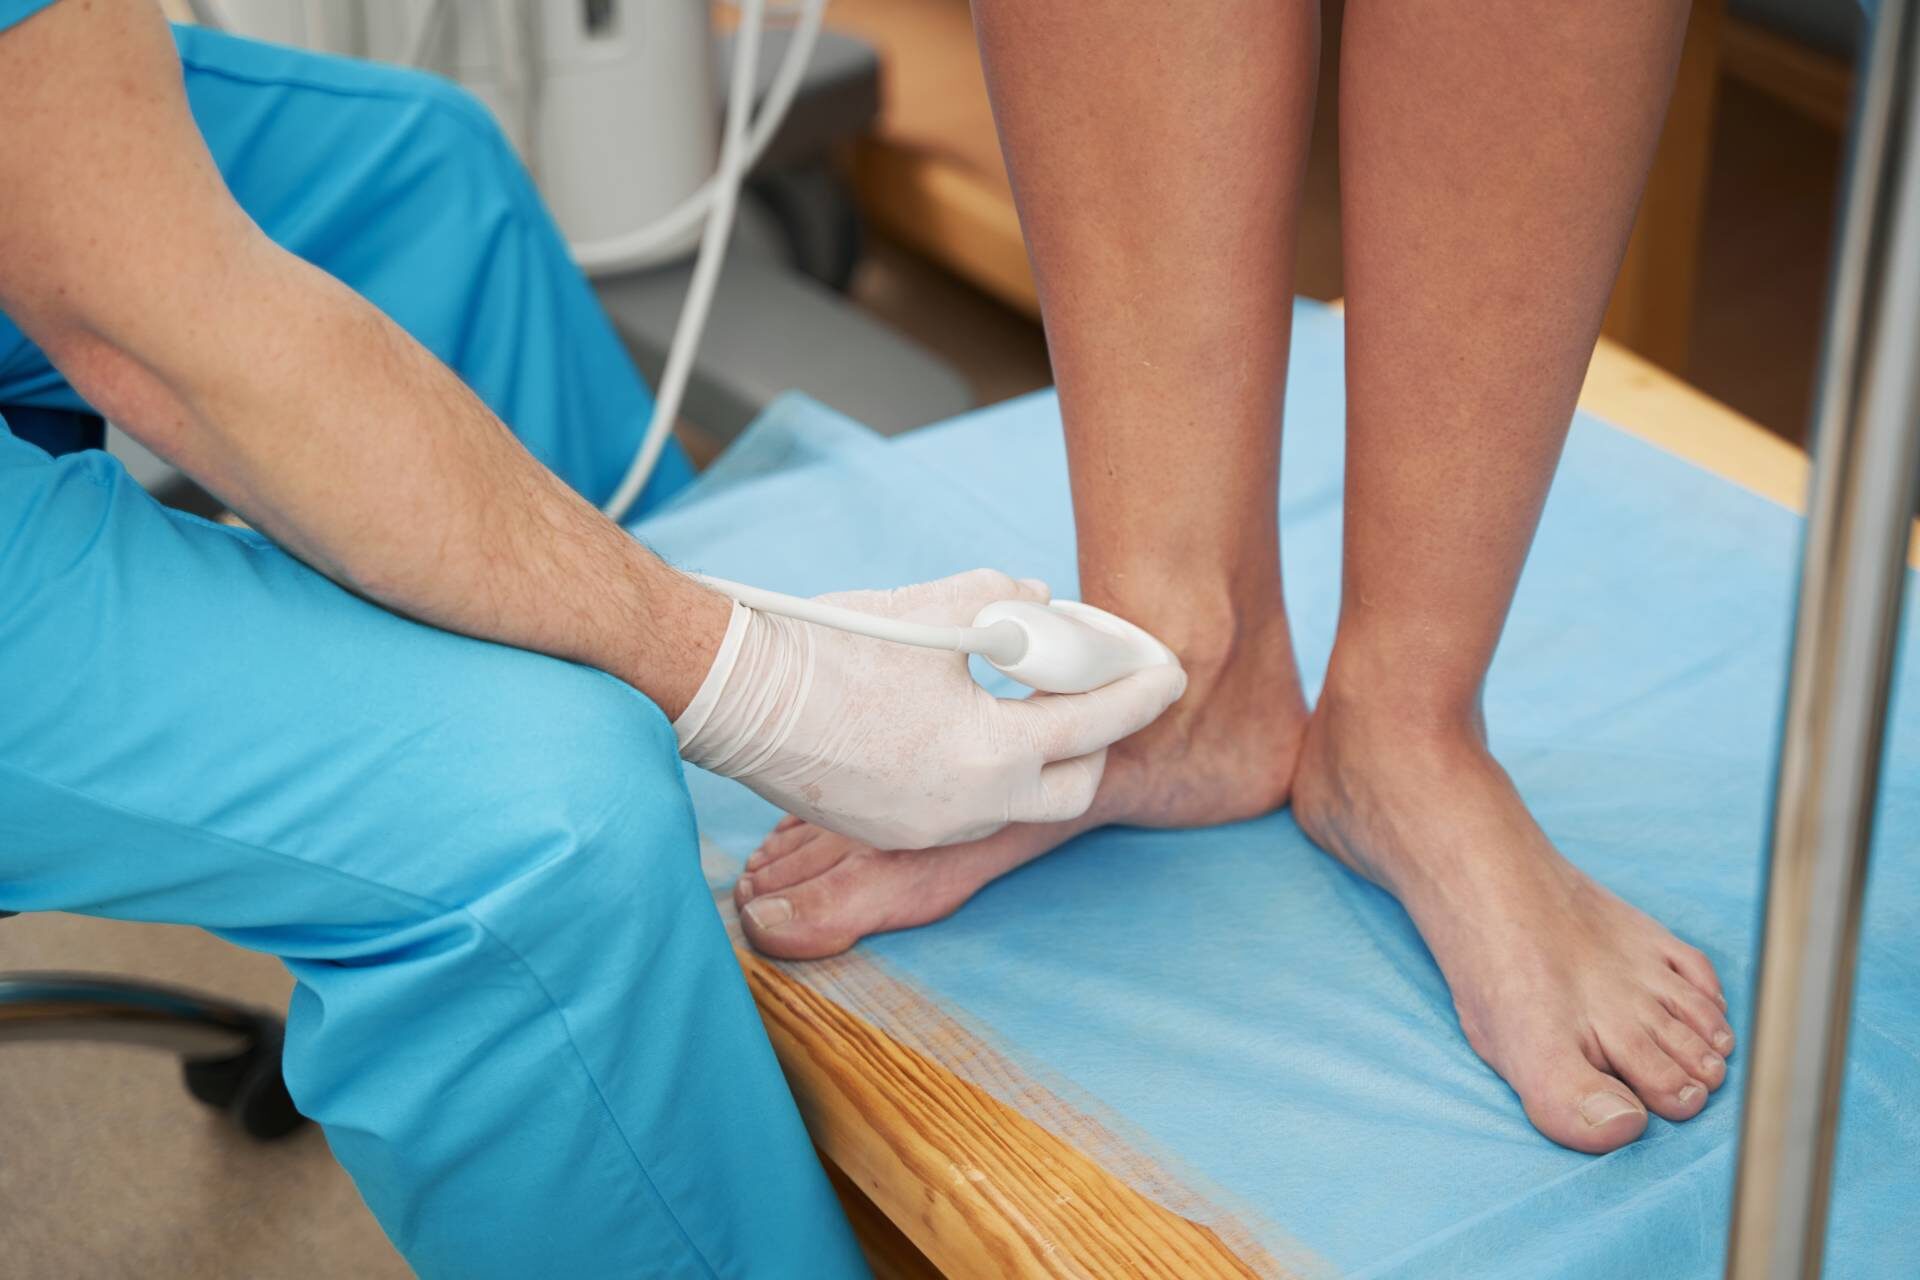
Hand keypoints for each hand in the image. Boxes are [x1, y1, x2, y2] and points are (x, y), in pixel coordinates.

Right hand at [674, 569, 1186, 848]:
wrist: (736, 695)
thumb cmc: (833, 647)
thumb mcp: (939, 606)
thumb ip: (1009, 602)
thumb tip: (1040, 603)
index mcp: (993, 753)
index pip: (1096, 724)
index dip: (1140, 690)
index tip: (1170, 669)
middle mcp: (970, 807)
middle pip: (1072, 788)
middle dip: (1096, 741)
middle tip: (1090, 691)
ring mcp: (928, 830)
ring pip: (1015, 800)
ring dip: (1034, 756)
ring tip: (1022, 699)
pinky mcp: (891, 832)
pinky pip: (962, 806)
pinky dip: (981, 769)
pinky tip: (960, 725)